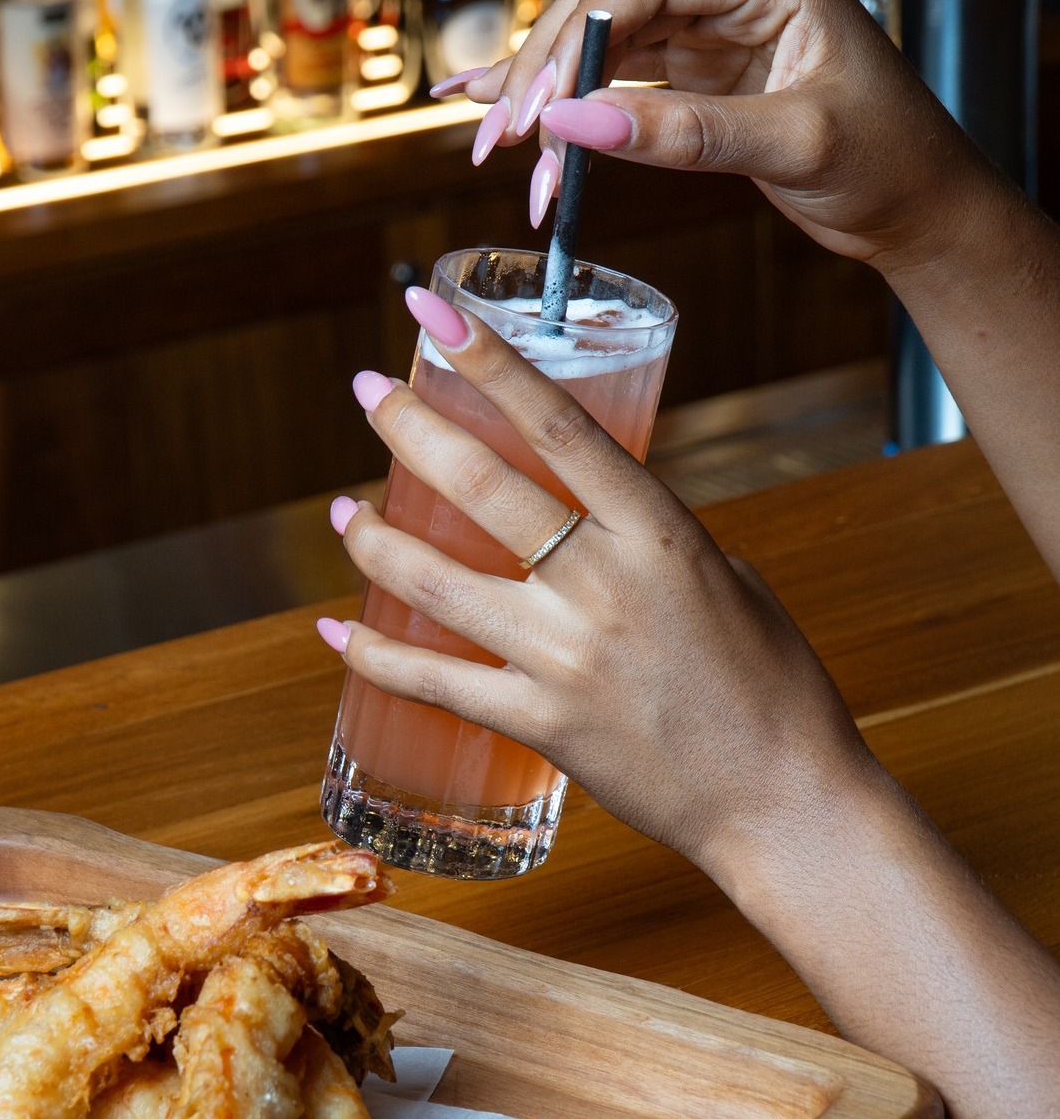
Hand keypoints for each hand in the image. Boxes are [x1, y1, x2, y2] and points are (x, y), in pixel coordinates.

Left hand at [323, 288, 878, 882]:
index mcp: (662, 534)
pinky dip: (373, 656)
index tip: (434, 314)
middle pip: (482, 488)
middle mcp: (605, 586)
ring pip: (437, 583)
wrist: (786, 804)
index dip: (489, 363)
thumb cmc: (773, 689)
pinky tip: (334, 629)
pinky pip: (435, 682)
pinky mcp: (541, 726)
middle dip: (410, 429)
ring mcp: (566, 658)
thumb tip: (590, 521)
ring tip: (344, 511)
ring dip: (376, 540)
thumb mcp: (728, 581)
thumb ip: (653, 541)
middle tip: (367, 394)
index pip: (558, 425)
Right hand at [448, 0, 992, 276]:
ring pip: (602, 45)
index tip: (534, 116)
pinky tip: (515, 119)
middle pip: (607, 7)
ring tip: (491, 146)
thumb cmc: (890, 162)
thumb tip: (577, 125)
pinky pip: (617, 81)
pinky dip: (568, 107)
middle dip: (544, 73)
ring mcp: (713, 33)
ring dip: (545, 96)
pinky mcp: (700, 77)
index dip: (572, 46)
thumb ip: (683, 134)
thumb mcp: (790, 147)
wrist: (922, 207)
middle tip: (497, 141)